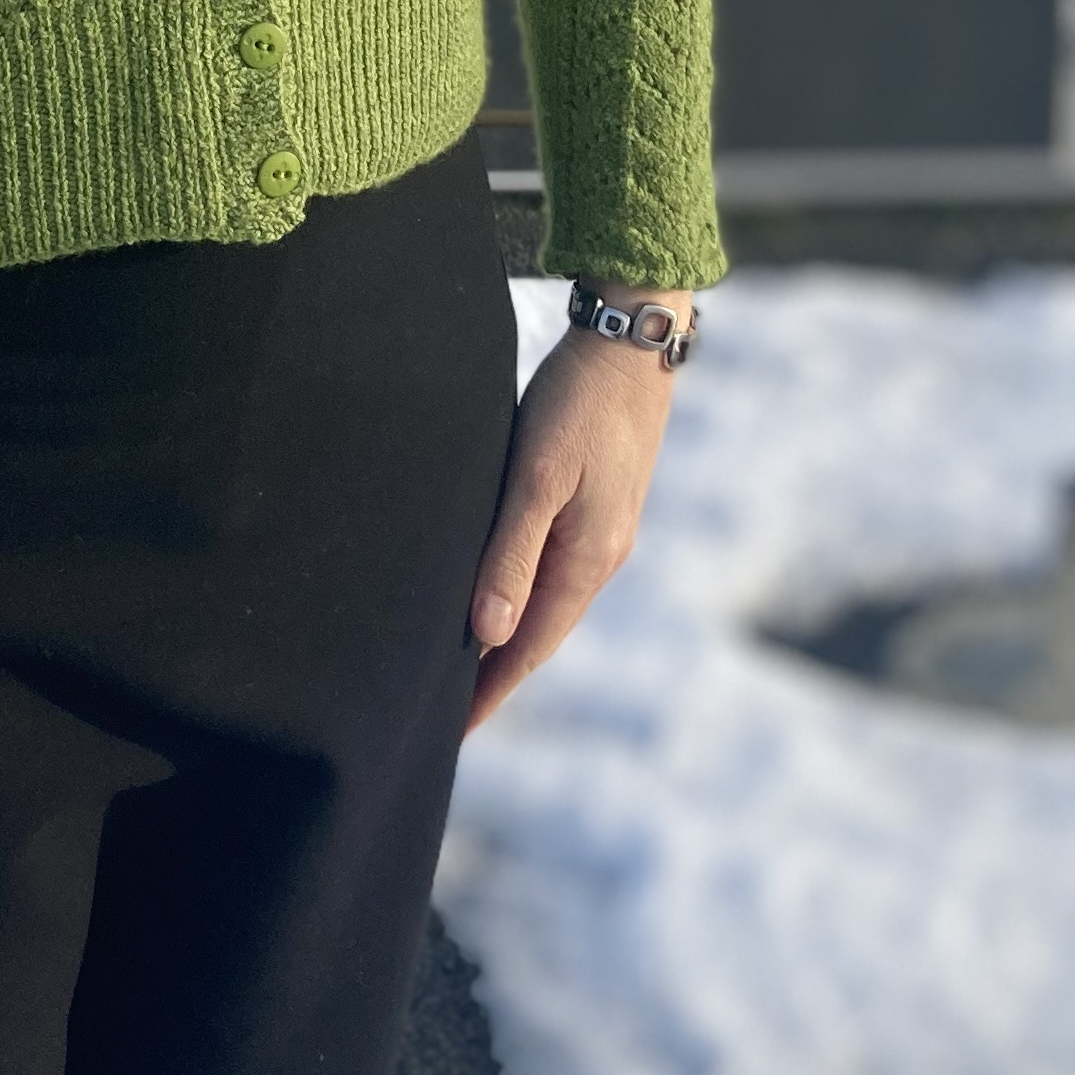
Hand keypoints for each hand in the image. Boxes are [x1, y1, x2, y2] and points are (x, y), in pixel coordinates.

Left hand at [464, 308, 685, 731]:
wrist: (630, 343)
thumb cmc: (577, 403)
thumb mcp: (536, 476)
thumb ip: (511, 554)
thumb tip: (487, 635)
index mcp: (588, 561)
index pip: (529, 647)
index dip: (490, 690)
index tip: (450, 731)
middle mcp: (601, 557)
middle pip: (541, 633)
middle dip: (496, 674)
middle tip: (444, 711)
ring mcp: (605, 532)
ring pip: (548, 602)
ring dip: (509, 634)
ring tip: (463, 662)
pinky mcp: (599, 505)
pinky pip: (556, 569)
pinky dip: (524, 593)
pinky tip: (499, 590)